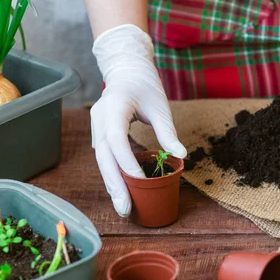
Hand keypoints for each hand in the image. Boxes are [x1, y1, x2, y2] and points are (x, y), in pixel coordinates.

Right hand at [91, 24, 186, 216]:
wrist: (127, 70)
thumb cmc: (145, 86)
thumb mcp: (160, 106)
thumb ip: (168, 132)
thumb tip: (182, 156)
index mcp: (114, 106)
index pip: (116, 138)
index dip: (125, 160)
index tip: (138, 180)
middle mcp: (100, 118)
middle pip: (104, 156)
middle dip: (114, 183)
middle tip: (125, 208)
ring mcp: (97, 127)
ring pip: (102, 160)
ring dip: (112, 183)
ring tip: (123, 206)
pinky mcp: (100, 134)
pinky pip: (105, 158)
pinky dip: (113, 174)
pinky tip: (122, 191)